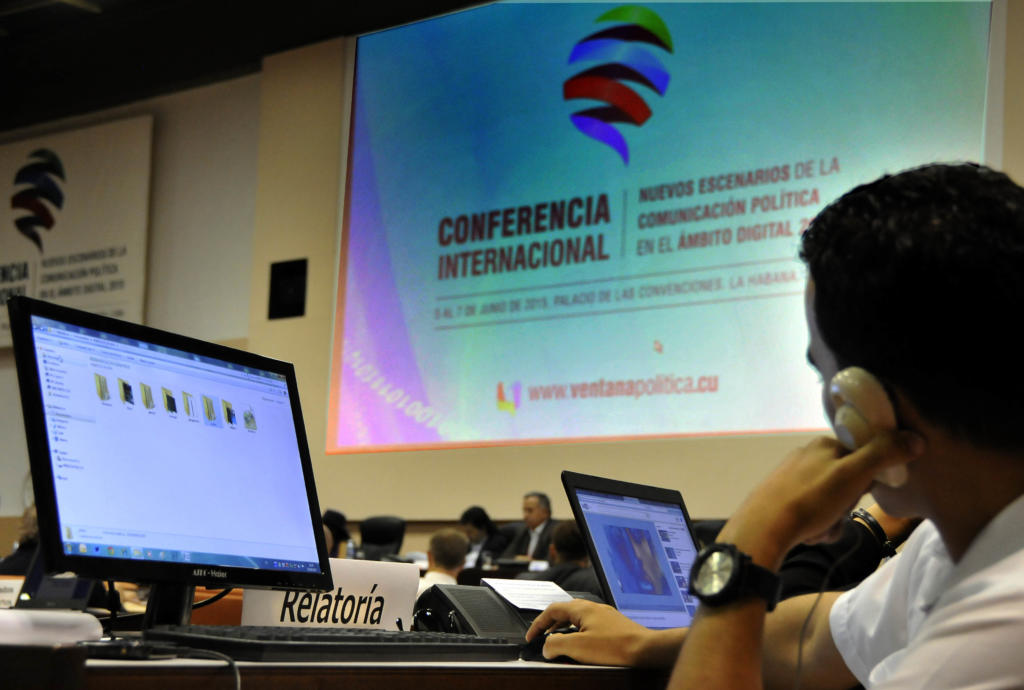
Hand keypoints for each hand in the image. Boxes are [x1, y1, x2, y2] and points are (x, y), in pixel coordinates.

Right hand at [525, 599, 681, 666]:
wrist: (645, 649)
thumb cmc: (615, 646)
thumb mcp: (577, 647)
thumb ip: (556, 644)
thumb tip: (546, 646)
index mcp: (582, 608)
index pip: (552, 609)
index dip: (538, 623)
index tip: (531, 636)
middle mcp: (593, 607)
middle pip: (565, 611)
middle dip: (550, 625)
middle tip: (542, 637)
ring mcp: (605, 616)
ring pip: (578, 618)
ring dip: (564, 630)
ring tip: (558, 642)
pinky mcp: (614, 626)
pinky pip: (589, 625)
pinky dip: (578, 633)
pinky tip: (581, 645)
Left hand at [719, 430, 924, 568]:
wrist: (763, 528)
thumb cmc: (811, 498)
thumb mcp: (853, 473)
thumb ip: (884, 454)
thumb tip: (916, 438)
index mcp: (823, 446)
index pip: (862, 457)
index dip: (867, 479)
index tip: (861, 492)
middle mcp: (806, 458)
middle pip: (848, 485)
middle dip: (847, 506)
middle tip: (837, 513)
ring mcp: (792, 479)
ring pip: (832, 504)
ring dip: (833, 522)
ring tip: (820, 528)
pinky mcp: (781, 501)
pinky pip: (813, 516)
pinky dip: (817, 528)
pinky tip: (808, 534)